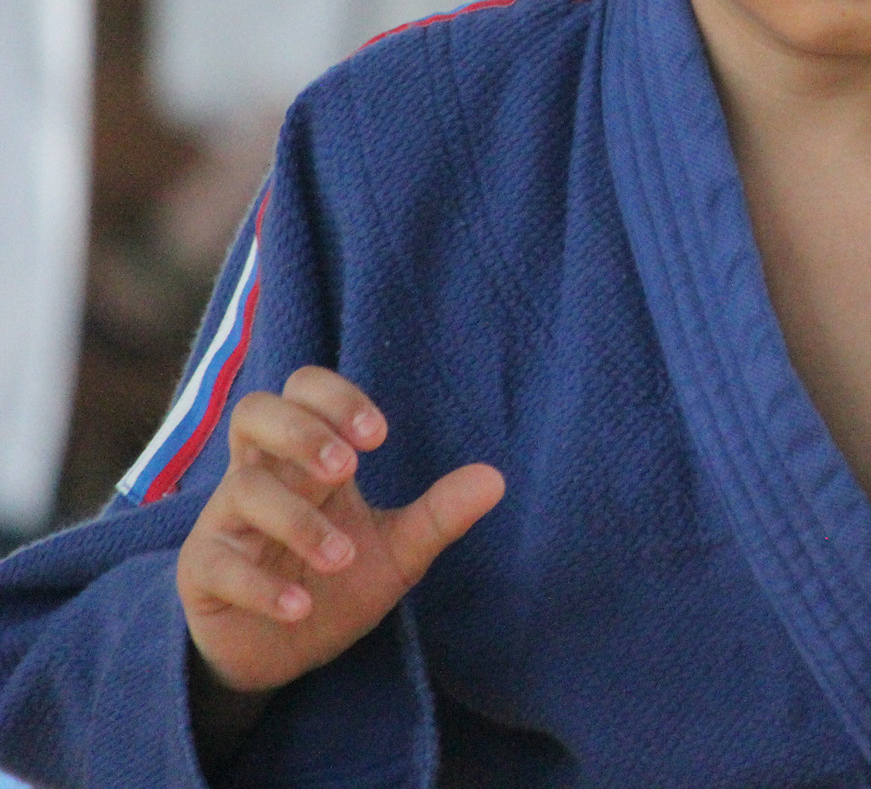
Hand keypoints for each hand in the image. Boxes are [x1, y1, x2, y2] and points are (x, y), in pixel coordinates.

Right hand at [176, 368, 503, 749]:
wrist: (283, 652)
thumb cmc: (337, 583)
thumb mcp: (398, 551)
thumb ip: (440, 515)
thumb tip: (496, 478)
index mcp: (306, 460)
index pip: (302, 390)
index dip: (335, 398)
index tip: (380, 436)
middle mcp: (260, 478)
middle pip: (254, 413)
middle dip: (302, 432)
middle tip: (349, 468)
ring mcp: (225, 524)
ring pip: (244, 491)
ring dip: (299, 521)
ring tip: (343, 557)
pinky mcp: (202, 574)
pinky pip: (219, 565)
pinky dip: (263, 585)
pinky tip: (301, 606)